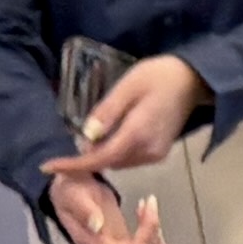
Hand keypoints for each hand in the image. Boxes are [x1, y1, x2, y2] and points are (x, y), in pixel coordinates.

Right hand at [45, 161, 167, 243]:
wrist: (70, 192)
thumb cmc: (70, 192)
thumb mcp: (73, 194)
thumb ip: (84, 209)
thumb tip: (96, 226)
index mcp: (90, 243)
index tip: (147, 239)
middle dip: (150, 238)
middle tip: (149, 207)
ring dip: (156, 239)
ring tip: (149, 207)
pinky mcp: (127, 243)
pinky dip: (155, 233)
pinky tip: (145, 207)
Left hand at [68, 53, 210, 172]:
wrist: (194, 81)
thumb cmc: (159, 77)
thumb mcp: (128, 86)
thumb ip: (107, 112)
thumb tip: (86, 137)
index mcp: (137, 134)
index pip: (100, 158)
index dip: (74, 164)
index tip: (48, 166)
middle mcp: (147, 151)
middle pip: (108, 162)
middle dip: (88, 156)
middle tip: (75, 136)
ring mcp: (155, 154)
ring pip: (118, 162)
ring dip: (103, 153)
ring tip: (97, 130)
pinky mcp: (159, 153)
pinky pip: (130, 158)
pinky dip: (116, 151)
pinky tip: (115, 132)